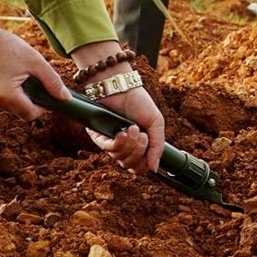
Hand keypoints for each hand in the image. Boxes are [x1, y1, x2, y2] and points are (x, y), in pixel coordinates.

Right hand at [0, 14, 66, 120]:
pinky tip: (4, 75)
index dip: (43, 106)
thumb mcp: (34, 61)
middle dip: (30, 99)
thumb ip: (52, 81)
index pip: (31, 114)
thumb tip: (65, 98)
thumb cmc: (5, 46)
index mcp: (6, 96)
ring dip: (17, 95)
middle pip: (21, 111)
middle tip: (30, 78)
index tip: (47, 93)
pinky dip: (6, 92)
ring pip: (10, 106)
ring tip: (15, 73)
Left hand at [67, 41, 165, 172]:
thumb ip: (157, 147)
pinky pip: (108, 149)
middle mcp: (123, 147)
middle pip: (129, 165)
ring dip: (130, 144)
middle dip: (139, 150)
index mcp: (137, 146)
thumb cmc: (139, 103)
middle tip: (141, 133)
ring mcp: (110, 143)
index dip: (144, 164)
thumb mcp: (156, 124)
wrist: (124, 88)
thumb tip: (154, 169)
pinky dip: (118, 143)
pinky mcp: (99, 136)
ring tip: (132, 127)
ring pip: (120, 158)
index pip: (138, 168)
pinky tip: (123, 132)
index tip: (148, 147)